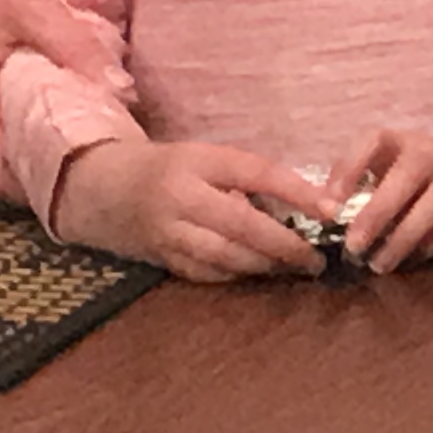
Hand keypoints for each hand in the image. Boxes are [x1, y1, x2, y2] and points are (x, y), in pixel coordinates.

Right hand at [51, 138, 335, 282]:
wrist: (102, 190)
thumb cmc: (168, 168)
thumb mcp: (205, 158)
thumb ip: (245, 178)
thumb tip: (303, 203)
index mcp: (198, 161)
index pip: (256, 173)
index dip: (296, 191)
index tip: (330, 209)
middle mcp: (182, 197)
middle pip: (243, 224)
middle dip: (285, 244)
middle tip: (316, 257)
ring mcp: (169, 233)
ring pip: (226, 255)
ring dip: (266, 264)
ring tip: (297, 267)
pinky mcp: (163, 260)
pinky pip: (208, 272)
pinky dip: (238, 274)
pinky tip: (261, 273)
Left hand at [337, 129, 432, 271]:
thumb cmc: (425, 173)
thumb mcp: (395, 165)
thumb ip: (361, 183)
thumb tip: (324, 213)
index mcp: (403, 141)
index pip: (373, 140)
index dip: (349, 168)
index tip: (330, 203)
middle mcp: (432, 154)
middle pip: (404, 179)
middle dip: (375, 215)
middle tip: (353, 247)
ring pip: (430, 210)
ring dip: (400, 242)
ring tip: (378, 265)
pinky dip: (429, 249)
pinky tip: (411, 260)